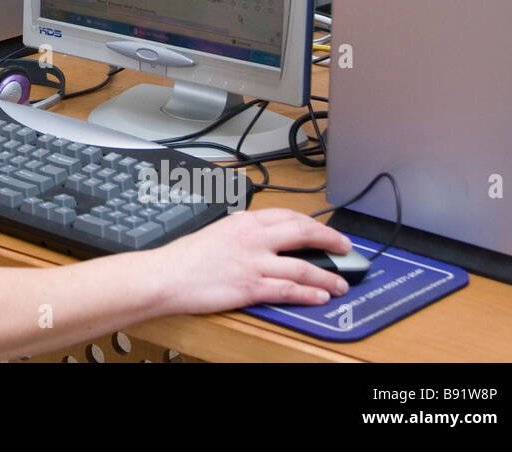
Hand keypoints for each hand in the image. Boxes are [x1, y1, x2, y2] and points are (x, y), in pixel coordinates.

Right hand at [153, 208, 352, 313]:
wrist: (166, 276)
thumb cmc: (185, 257)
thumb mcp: (217, 232)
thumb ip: (243, 233)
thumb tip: (263, 241)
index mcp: (243, 221)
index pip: (287, 216)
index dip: (313, 224)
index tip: (325, 231)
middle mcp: (252, 238)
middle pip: (303, 233)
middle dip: (330, 240)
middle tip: (345, 248)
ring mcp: (253, 262)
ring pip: (302, 266)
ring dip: (327, 275)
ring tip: (341, 282)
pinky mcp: (251, 287)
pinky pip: (288, 289)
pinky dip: (309, 293)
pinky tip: (321, 296)